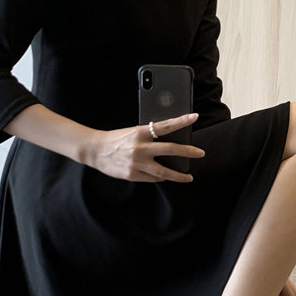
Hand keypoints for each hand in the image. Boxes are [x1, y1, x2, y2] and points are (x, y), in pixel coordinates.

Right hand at [83, 112, 203, 182]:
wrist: (95, 150)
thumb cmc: (116, 139)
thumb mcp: (134, 132)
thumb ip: (150, 136)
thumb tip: (169, 140)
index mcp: (141, 132)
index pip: (166, 125)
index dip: (182, 121)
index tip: (194, 117)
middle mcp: (140, 147)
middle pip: (170, 150)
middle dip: (188, 152)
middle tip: (200, 153)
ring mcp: (137, 163)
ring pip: (164, 172)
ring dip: (178, 176)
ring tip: (188, 177)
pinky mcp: (133, 175)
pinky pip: (152, 179)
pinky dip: (161, 178)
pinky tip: (166, 177)